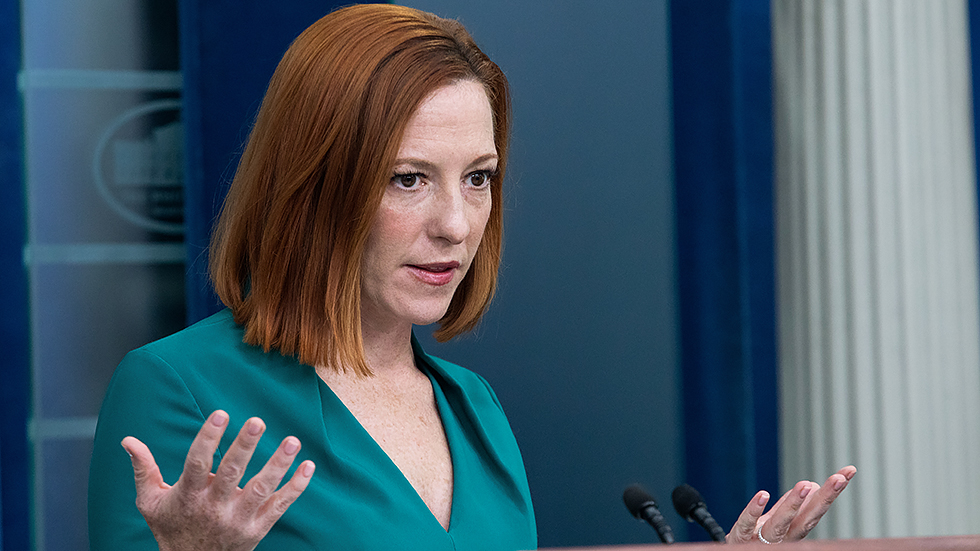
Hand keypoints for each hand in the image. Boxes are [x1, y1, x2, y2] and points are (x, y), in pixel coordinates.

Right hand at [121, 410, 315, 550]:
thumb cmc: (171, 528)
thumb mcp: (151, 502)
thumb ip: (143, 469)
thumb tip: (128, 440)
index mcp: (189, 495)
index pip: (197, 463)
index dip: (208, 438)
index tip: (220, 414)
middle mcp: (215, 507)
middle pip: (232, 474)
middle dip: (244, 447)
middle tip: (258, 421)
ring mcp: (239, 519)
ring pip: (261, 489)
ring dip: (278, 464)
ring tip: (292, 440)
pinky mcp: (258, 528)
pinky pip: (280, 506)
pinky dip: (296, 487)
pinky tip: (308, 465)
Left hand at [726, 465, 856, 543]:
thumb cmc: (758, 540)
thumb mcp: (777, 521)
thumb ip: (791, 505)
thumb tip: (812, 485)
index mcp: (794, 530)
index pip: (816, 509)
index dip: (832, 492)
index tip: (848, 472)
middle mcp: (783, 537)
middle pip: (806, 518)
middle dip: (824, 498)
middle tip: (839, 479)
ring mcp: (762, 538)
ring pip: (780, 523)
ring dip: (793, 505)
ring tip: (805, 485)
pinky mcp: (741, 537)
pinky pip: (747, 523)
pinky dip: (754, 509)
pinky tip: (763, 495)